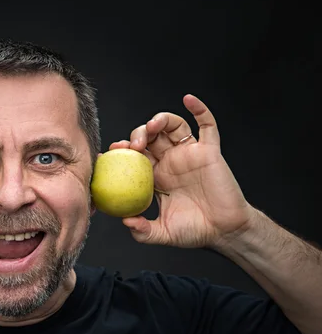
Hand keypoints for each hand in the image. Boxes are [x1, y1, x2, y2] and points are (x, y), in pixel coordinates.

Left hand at [110, 94, 255, 248]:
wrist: (224, 231)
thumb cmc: (194, 231)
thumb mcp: (163, 234)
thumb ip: (143, 231)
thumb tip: (125, 221)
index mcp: (155, 177)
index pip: (133, 157)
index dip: (121, 151)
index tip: (109, 153)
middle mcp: (170, 162)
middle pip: (149, 137)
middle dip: (137, 135)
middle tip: (132, 146)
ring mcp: (189, 154)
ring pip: (172, 127)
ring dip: (160, 120)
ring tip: (151, 127)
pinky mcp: (210, 150)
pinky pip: (207, 125)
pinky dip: (199, 109)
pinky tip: (188, 99)